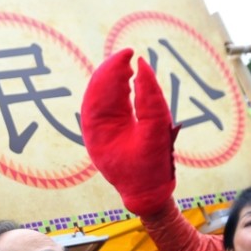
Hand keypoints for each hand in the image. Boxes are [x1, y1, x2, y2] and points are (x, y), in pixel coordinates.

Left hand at [81, 48, 178, 216]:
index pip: (99, 92)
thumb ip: (151, 99)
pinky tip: (128, 80)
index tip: (129, 54)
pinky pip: (111, 106)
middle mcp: (94, 131)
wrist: (147, 195)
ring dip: (114, 80)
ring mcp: (102, 132)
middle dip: (112, 71)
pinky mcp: (112, 133)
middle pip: (97, 92)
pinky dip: (118, 91)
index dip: (113, 69)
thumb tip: (142, 67)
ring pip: (102, 98)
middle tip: (129, 55)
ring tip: (128, 65)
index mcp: (97, 132)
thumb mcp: (156, 131)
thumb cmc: (150, 168)